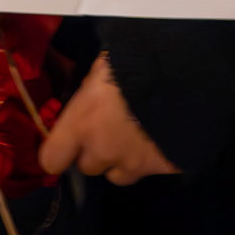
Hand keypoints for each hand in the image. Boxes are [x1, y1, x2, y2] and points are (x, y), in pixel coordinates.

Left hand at [39, 53, 179, 184]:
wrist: (182, 72)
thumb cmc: (134, 59)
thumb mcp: (102, 67)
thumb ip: (90, 93)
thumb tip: (87, 97)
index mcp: (82, 124)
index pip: (52, 159)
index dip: (60, 152)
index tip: (67, 143)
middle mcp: (103, 150)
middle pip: (88, 166)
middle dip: (96, 150)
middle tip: (112, 127)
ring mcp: (133, 163)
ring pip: (117, 174)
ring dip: (121, 159)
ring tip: (137, 135)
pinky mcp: (161, 168)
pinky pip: (149, 171)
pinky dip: (152, 158)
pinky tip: (160, 138)